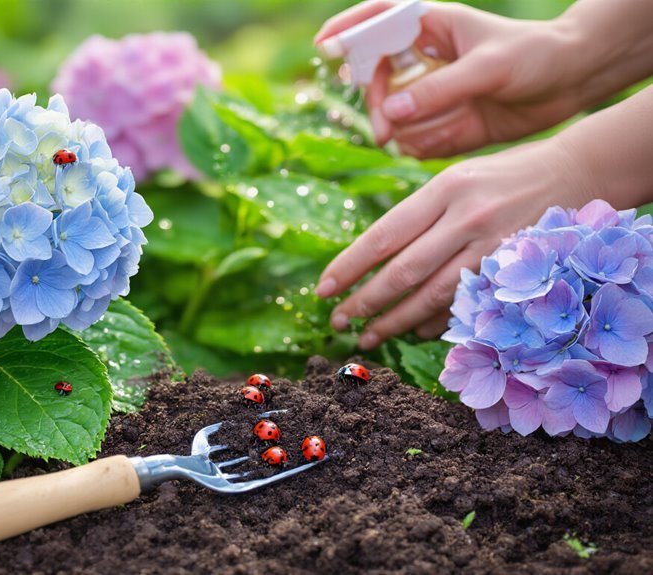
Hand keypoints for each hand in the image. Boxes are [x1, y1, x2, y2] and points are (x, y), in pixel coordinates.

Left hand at [314, 137, 592, 348]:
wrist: (580, 170)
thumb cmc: (504, 175)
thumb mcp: (456, 178)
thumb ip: (419, 215)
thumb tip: (374, 260)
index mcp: (443, 189)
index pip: (384, 235)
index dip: (349, 266)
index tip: (323, 289)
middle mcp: (466, 216)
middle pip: (403, 271)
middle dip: (365, 301)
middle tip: (337, 321)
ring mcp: (494, 245)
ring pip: (433, 294)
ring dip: (395, 321)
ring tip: (367, 336)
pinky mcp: (516, 269)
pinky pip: (467, 303)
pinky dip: (438, 321)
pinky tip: (414, 332)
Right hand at [315, 1, 592, 157]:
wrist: (573, 83)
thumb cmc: (536, 57)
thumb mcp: (488, 68)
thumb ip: (439, 90)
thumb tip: (392, 112)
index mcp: (431, 26)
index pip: (377, 19)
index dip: (347, 30)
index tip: (324, 47)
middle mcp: (426, 59)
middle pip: (375, 79)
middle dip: (376, 106)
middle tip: (384, 131)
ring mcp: (433, 92)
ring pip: (394, 114)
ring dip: (402, 132)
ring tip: (425, 140)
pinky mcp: (445, 121)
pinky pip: (417, 139)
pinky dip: (423, 147)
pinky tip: (447, 143)